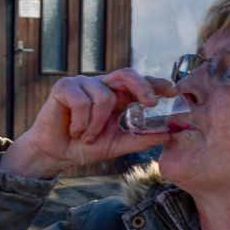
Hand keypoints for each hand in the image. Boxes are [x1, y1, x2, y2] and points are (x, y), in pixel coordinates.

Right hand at [0, 70, 174, 178]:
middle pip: (126, 74)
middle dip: (142, 86)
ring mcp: (82, 84)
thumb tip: (169, 134)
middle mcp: (101, 86)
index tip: (173, 92)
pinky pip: (82, 102)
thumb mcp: (118, 144)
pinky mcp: (64, 87)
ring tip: (87, 136)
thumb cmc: (86, 146)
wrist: (56, 154)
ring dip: (97, 124)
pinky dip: (82, 123)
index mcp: (116, 96)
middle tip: (151, 103)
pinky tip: (74, 130)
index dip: (157, 84)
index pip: (140, 83)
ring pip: (103, 97)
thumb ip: (142, 138)